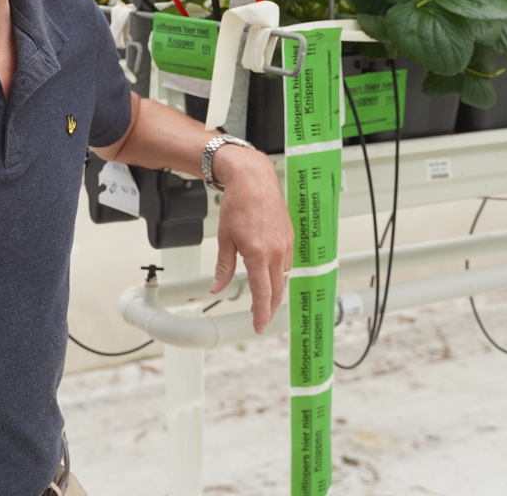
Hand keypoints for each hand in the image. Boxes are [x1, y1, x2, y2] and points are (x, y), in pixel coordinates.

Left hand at [209, 144, 292, 333]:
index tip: (258, 326)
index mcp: (258, 253)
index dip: (260, 314)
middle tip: (261, 318)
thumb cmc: (238, 203)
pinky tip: (271, 275)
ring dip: (274, 291)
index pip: (262, 293)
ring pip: (283, 277)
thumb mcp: (225, 238)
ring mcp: (285, 244)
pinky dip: (279, 274)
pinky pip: (286, 263)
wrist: (253, 179)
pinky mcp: (289, 237)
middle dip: (269, 308)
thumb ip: (223, 266)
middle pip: (276, 290)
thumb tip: (216, 287)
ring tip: (264, 299)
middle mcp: (276, 251)